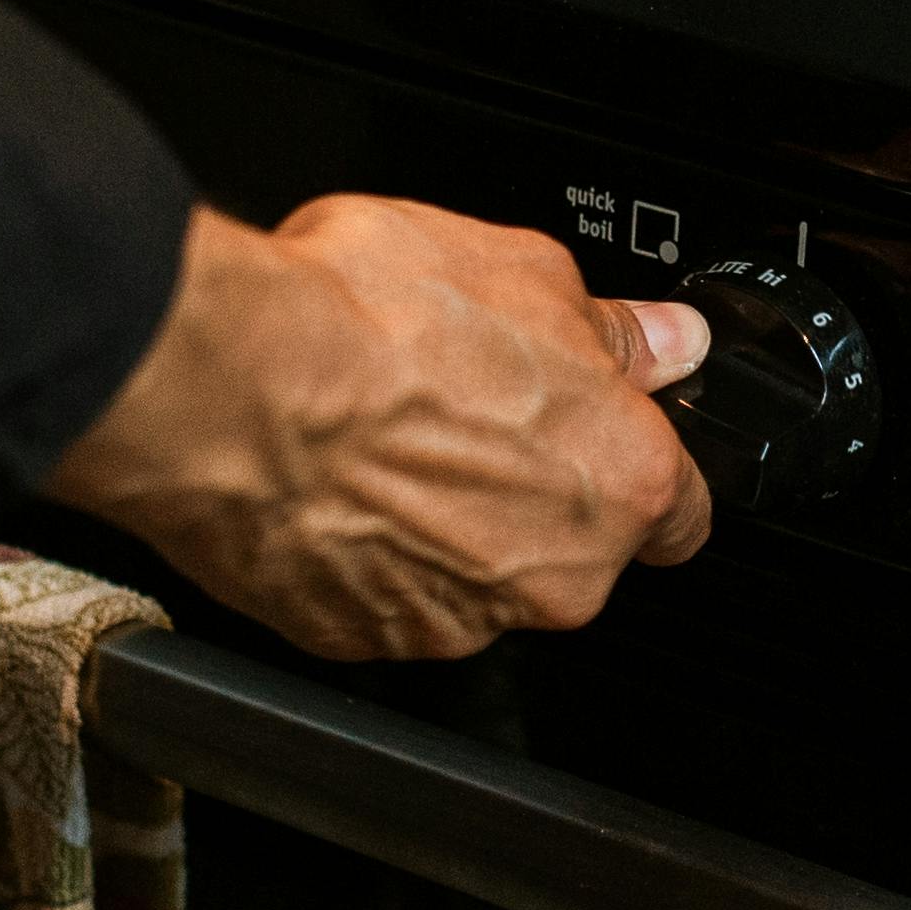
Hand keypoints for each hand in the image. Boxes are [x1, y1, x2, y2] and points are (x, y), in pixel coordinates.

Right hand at [47, 196, 714, 659]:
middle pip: (572, 546)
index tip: (604, 429)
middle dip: (532, 486)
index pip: (682, 510)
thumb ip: (611, 326)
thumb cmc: (370, 325)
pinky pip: (386, 595)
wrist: (228, 388)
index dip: (641, 461)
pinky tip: (333, 476)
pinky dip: (368, 549)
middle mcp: (553, 575)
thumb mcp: (524, 270)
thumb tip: (662, 337)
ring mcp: (454, 619)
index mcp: (622, 482)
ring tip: (383, 431)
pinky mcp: (360, 639)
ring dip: (445, 517)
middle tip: (467, 406)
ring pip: (476, 574)